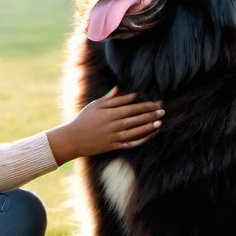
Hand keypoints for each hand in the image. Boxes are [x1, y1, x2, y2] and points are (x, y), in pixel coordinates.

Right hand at [46, 87, 163, 165]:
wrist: (73, 139)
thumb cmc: (83, 119)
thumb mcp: (94, 105)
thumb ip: (110, 99)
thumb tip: (121, 89)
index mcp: (109, 113)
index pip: (132, 108)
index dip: (145, 105)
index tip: (156, 102)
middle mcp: (113, 125)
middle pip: (136, 119)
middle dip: (150, 114)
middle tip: (162, 111)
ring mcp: (114, 137)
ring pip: (135, 131)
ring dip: (148, 127)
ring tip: (159, 122)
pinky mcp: (113, 146)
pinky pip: (130, 143)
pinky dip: (141, 140)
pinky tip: (149, 135)